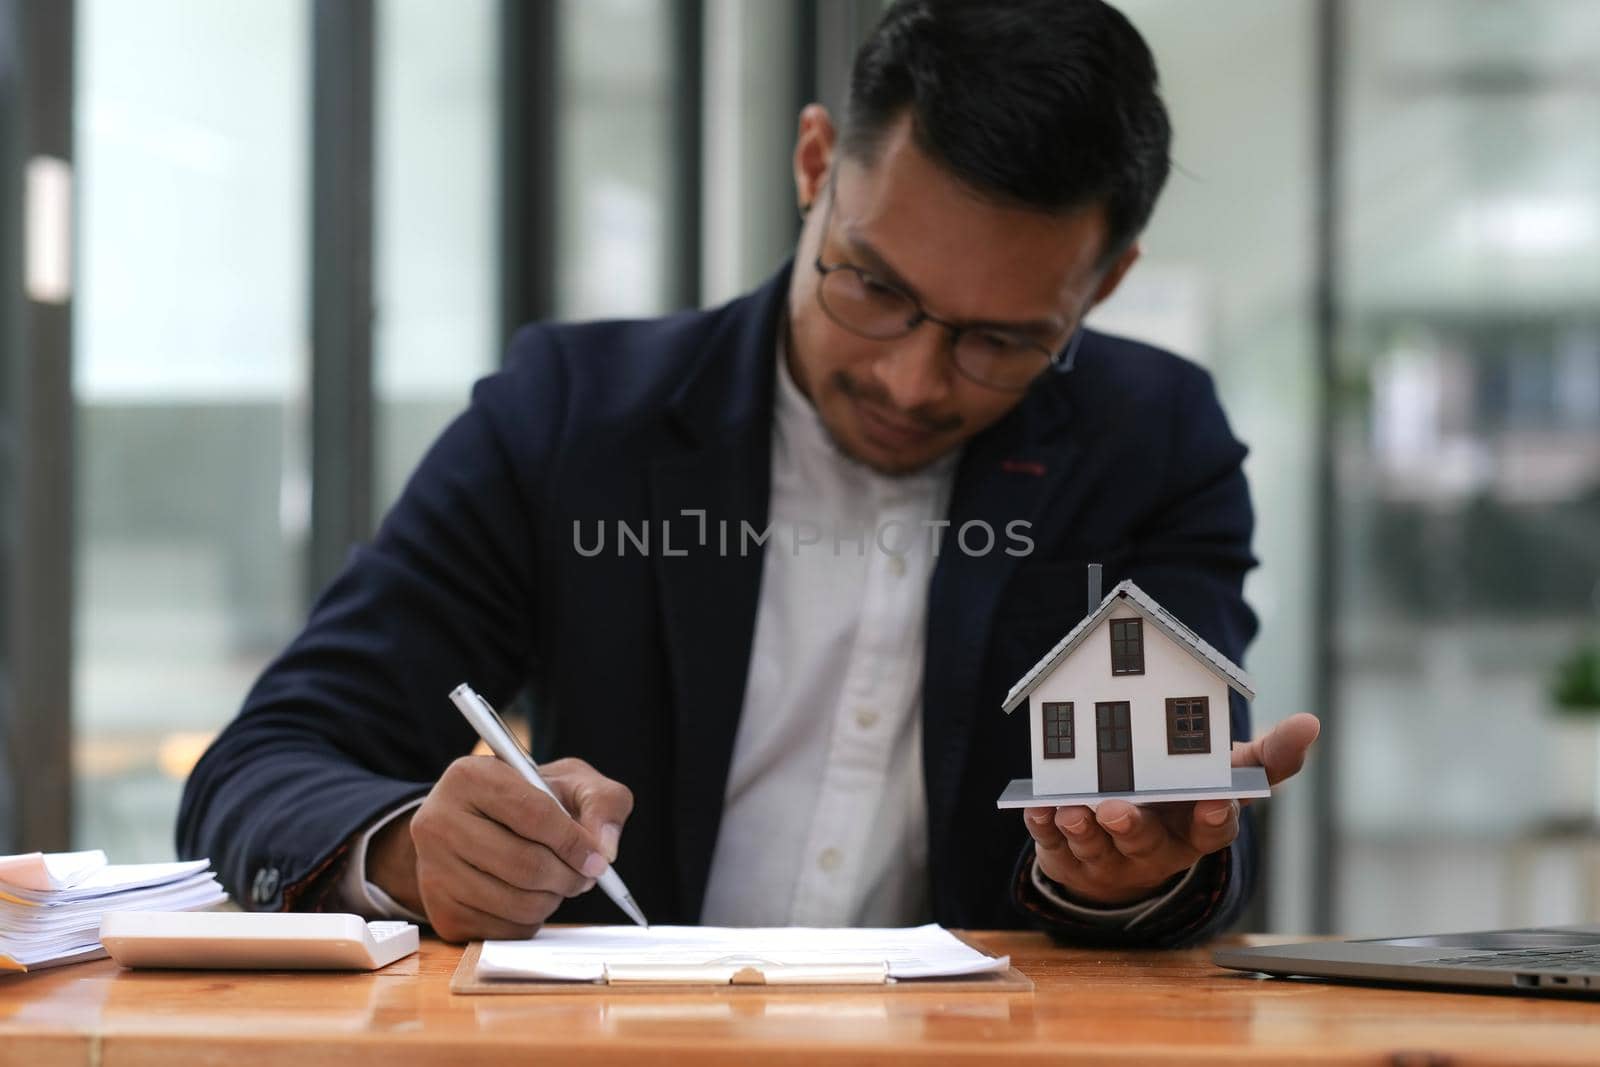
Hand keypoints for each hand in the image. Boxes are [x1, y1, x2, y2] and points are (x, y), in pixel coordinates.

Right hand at [368, 755, 633, 941]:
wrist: (479, 826)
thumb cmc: (531, 800)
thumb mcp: (571, 783)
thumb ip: (602, 802)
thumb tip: (604, 849)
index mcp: (470, 776)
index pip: (533, 814)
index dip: (574, 841)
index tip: (598, 859)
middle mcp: (437, 821)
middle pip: (524, 864)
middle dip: (569, 876)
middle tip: (586, 876)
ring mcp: (432, 871)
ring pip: (515, 902)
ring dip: (553, 899)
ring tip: (558, 883)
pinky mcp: (441, 913)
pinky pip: (503, 931)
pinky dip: (531, 920)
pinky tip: (531, 897)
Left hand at [1022, 712, 1319, 906]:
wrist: (1132, 840)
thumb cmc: (1187, 796)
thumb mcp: (1227, 775)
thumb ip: (1269, 756)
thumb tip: (1312, 723)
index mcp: (1198, 826)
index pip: (1213, 827)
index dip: (1213, 817)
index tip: (1213, 800)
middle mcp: (1156, 847)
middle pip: (1145, 841)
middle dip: (1130, 827)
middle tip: (1115, 809)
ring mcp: (1112, 855)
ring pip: (1097, 846)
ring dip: (1083, 828)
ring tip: (1072, 808)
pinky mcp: (1071, 855)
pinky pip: (1055, 846)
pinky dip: (1046, 828)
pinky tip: (1039, 808)